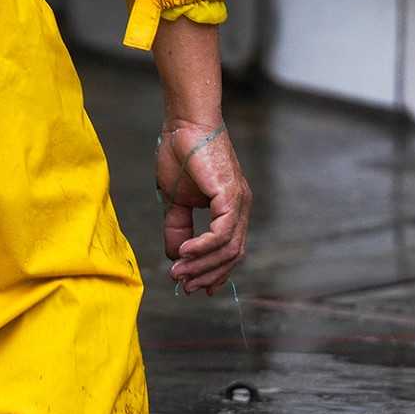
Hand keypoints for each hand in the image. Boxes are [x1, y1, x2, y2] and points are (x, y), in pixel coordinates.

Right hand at [155, 121, 249, 293]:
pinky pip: (222, 234)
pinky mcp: (231, 196)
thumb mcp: (175, 200)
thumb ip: (178, 227)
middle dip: (207, 275)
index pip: (229, 250)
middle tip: (184, 286)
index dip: (214, 272)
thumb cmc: (180, 154)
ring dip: (201, 265)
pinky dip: (203, 248)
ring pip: (227, 249)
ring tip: (178, 273)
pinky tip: (185, 252)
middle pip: (231, 255)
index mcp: (230, 209)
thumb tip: (175, 255)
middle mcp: (240, 208)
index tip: (195, 287)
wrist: (184, 126)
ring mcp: (238, 203)